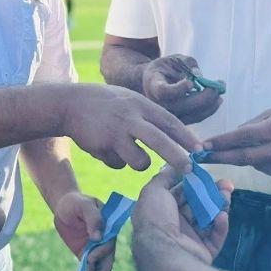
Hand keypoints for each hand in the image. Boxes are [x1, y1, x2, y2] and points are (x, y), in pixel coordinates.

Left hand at [53, 191, 115, 270]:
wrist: (64, 206)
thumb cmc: (76, 202)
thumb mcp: (84, 205)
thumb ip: (93, 218)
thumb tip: (98, 237)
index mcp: (109, 225)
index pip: (109, 240)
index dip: (103, 250)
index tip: (91, 257)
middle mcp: (105, 238)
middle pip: (108, 256)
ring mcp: (96, 247)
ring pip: (101, 264)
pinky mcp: (86, 253)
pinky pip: (90, 266)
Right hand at [61, 83, 202, 174]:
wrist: (69, 103)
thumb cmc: (105, 103)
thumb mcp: (129, 100)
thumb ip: (148, 116)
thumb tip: (174, 135)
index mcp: (140, 104)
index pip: (170, 121)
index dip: (186, 137)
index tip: (201, 150)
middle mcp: (130, 117)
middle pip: (160, 141)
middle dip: (177, 157)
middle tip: (191, 170)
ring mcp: (116, 132)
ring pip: (140, 161)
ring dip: (139, 162)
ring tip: (127, 152)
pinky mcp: (102, 146)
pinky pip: (118, 164)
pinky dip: (116, 161)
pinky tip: (104, 147)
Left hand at [131, 167, 232, 270]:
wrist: (165, 254)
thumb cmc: (156, 218)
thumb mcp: (153, 191)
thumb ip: (165, 177)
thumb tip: (177, 166)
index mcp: (160, 211)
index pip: (179, 193)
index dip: (192, 182)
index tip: (205, 172)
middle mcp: (174, 225)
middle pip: (196, 205)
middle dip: (210, 192)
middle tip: (226, 183)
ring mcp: (189, 240)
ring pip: (208, 218)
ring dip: (219, 204)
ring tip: (228, 194)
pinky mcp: (203, 252)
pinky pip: (215, 236)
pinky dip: (220, 225)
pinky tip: (222, 215)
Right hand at [141, 54, 222, 124]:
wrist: (155, 81)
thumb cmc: (166, 68)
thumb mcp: (174, 59)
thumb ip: (187, 63)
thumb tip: (198, 75)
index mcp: (154, 85)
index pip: (165, 92)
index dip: (179, 89)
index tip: (191, 82)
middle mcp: (159, 104)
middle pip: (184, 105)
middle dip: (205, 96)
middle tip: (219, 84)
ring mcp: (169, 114)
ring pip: (193, 114)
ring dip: (211, 103)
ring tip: (220, 88)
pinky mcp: (180, 120)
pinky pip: (197, 118)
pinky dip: (210, 109)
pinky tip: (217, 99)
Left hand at [201, 103, 270, 178]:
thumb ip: (253, 125)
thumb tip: (231, 138)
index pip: (241, 138)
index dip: (220, 143)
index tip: (202, 147)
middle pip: (243, 157)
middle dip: (220, 158)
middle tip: (200, 159)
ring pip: (254, 164)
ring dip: (245, 156)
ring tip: (255, 144)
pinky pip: (266, 169)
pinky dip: (262, 161)